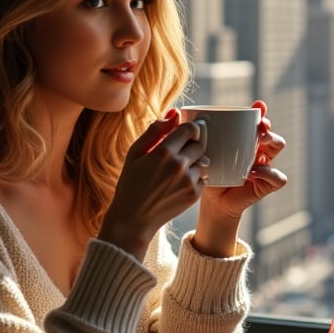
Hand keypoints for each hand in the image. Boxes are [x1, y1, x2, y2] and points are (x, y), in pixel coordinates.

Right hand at [99, 110, 208, 259]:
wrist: (133, 219)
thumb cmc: (130, 183)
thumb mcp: (135, 153)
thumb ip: (155, 130)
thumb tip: (174, 113)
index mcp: (164, 152)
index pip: (191, 129)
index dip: (188, 129)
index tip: (183, 134)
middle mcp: (179, 165)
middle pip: (199, 144)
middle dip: (190, 145)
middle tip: (176, 154)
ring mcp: (188, 181)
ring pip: (202, 161)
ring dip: (193, 162)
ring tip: (176, 171)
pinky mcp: (194, 194)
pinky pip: (203, 178)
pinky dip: (194, 178)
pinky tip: (178, 184)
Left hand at [192, 100, 286, 256]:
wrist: (210, 202)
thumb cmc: (204, 173)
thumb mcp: (197, 152)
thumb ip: (189, 134)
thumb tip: (174, 111)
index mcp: (243, 137)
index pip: (255, 120)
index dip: (260, 111)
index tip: (258, 106)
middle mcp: (256, 148)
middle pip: (269, 129)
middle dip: (267, 125)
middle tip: (260, 126)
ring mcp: (264, 164)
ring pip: (278, 146)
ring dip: (272, 142)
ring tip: (260, 143)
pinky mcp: (266, 184)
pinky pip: (278, 177)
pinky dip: (269, 173)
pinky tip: (253, 173)